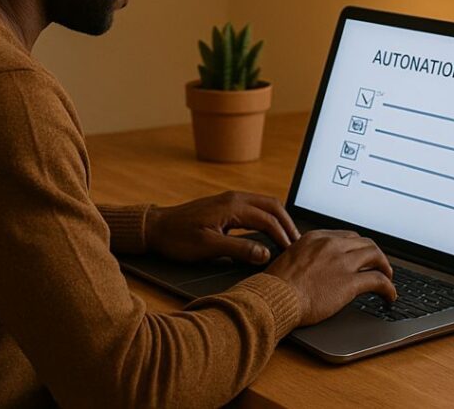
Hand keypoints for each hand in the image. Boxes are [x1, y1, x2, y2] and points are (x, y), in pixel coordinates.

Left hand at [144, 191, 300, 264]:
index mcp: (232, 206)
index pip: (268, 219)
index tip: (292, 252)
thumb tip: (265, 254)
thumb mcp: (208, 247)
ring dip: (279, 219)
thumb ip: (238, 250)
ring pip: (264, 204)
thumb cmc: (177, 238)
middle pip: (272, 205)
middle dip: (287, 224)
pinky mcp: (225, 205)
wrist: (155, 227)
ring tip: (288, 239)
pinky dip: (267, 217)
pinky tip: (269, 231)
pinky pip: (255, 207)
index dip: (283, 236)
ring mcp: (230, 199)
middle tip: (297, 244)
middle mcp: (234, 198)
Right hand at [265, 230, 396, 325]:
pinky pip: (379, 281)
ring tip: (388, 278)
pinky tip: (389, 297)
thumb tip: (313, 266)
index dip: (358, 247)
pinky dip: (389, 288)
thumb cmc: (276, 284)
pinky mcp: (349, 282)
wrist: (274, 297)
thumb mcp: (290, 259)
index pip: (346, 236)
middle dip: (375, 254)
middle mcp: (331, 245)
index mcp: (316, 238)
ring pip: (376, 256)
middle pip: (364, 242)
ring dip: (385, 267)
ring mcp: (342, 262)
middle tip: (378, 265)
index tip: (361, 256)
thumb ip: (306, 257)